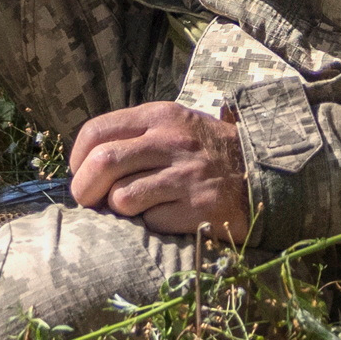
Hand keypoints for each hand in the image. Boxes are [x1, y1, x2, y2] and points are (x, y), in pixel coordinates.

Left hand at [64, 100, 250, 242]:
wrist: (262, 174)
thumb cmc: (206, 152)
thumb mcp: (175, 125)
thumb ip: (134, 136)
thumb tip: (85, 163)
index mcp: (160, 116)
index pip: (97, 132)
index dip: (78, 158)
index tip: (81, 173)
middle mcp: (171, 141)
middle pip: (102, 164)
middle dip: (85, 189)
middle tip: (89, 201)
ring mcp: (185, 175)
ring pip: (122, 198)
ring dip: (120, 209)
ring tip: (137, 207)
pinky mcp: (197, 207)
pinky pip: (150, 221)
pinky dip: (150, 223)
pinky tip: (167, 214)